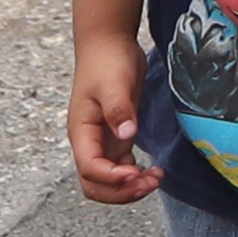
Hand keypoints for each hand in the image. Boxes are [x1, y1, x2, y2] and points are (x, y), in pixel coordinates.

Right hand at [66, 34, 160, 202]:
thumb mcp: (114, 82)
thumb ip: (119, 108)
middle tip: (149, 182)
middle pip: (95, 185)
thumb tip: (126, 134)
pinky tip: (153, 170)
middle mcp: (89, 142)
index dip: (112, 178)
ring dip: (129, 188)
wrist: (108, 44)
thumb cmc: (108, 61)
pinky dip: (134, 176)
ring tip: (155, 178)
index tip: (136, 171)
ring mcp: (102, 142)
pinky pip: (121, 168)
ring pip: (108, 181)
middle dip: (120, 192)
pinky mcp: (117, 136)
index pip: (90, 169)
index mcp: (82, 132)